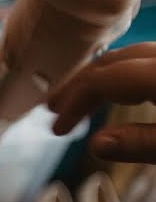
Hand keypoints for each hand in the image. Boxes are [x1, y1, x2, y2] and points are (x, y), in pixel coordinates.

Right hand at [49, 43, 155, 162]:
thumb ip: (142, 143)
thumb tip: (98, 144)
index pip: (103, 80)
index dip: (74, 102)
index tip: (58, 128)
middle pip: (113, 62)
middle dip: (79, 84)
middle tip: (55, 108)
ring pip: (132, 57)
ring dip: (103, 77)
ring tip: (85, 98)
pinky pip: (149, 60)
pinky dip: (128, 73)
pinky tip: (127, 89)